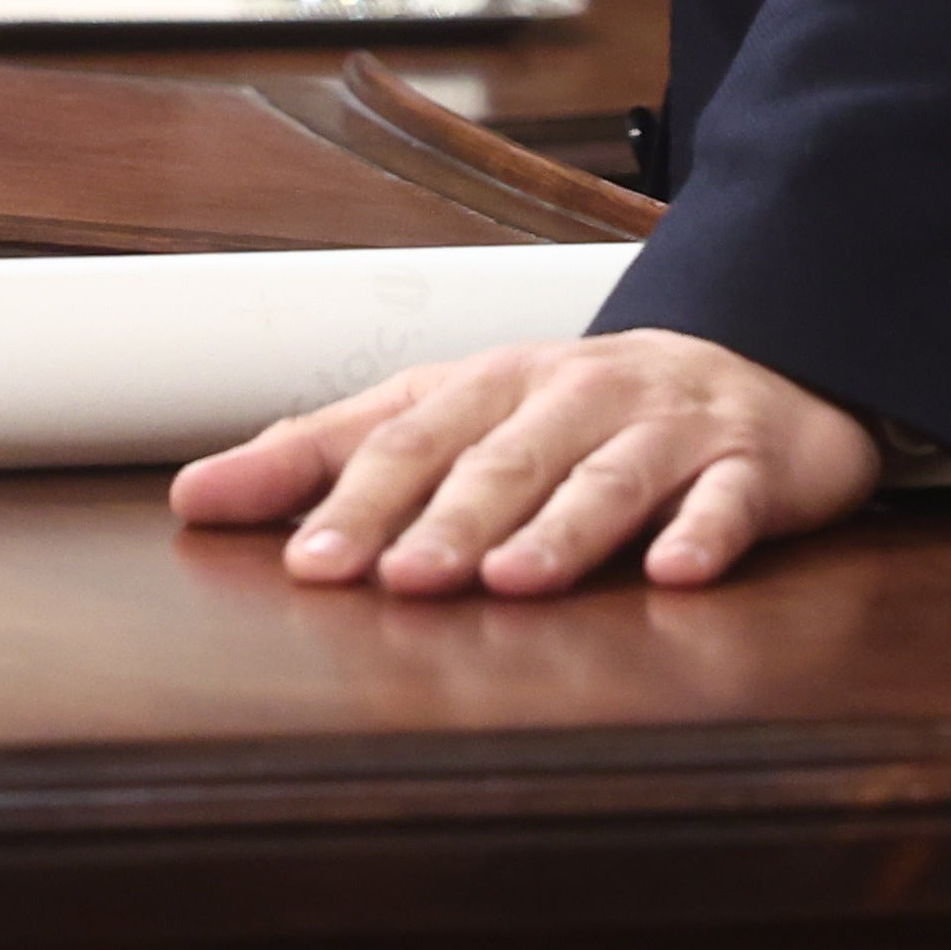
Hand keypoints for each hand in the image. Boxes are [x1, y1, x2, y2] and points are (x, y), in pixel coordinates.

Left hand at [170, 327, 885, 595]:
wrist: (753, 369)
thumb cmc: (577, 411)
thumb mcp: (453, 416)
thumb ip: (332, 454)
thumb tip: (197, 494)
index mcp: (492, 384)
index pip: (408, 437)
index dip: (354, 495)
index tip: (302, 559)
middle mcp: (572, 395)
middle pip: (500, 457)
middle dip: (445, 519)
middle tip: (395, 580)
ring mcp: (662, 428)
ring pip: (605, 476)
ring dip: (558, 527)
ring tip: (511, 581)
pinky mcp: (746, 464)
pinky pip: (726, 499)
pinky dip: (704, 532)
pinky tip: (679, 571)